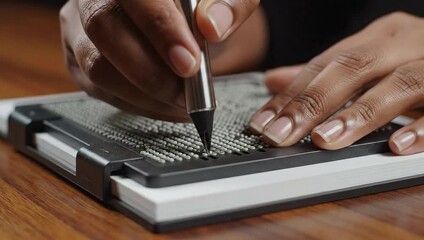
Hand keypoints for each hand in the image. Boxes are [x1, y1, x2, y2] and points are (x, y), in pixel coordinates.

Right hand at [59, 0, 260, 121]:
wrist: (185, 21)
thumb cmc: (202, 8)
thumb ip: (229, 6)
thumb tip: (212, 26)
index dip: (160, 28)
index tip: (189, 63)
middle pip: (104, 28)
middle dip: (151, 72)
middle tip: (187, 94)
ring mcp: (78, 25)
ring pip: (97, 67)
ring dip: (146, 96)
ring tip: (183, 103)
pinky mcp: (77, 57)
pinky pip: (99, 89)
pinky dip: (138, 105)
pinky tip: (167, 106)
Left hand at [250, 12, 423, 154]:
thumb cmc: (417, 62)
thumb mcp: (372, 62)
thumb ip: (326, 74)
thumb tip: (273, 81)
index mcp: (378, 37)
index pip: (324, 64)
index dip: (290, 95)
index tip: (263, 123)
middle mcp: (405, 43)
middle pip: (353, 69)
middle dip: (312, 104)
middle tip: (281, 134)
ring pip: (397, 85)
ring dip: (359, 115)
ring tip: (325, 141)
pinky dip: (422, 128)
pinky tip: (395, 147)